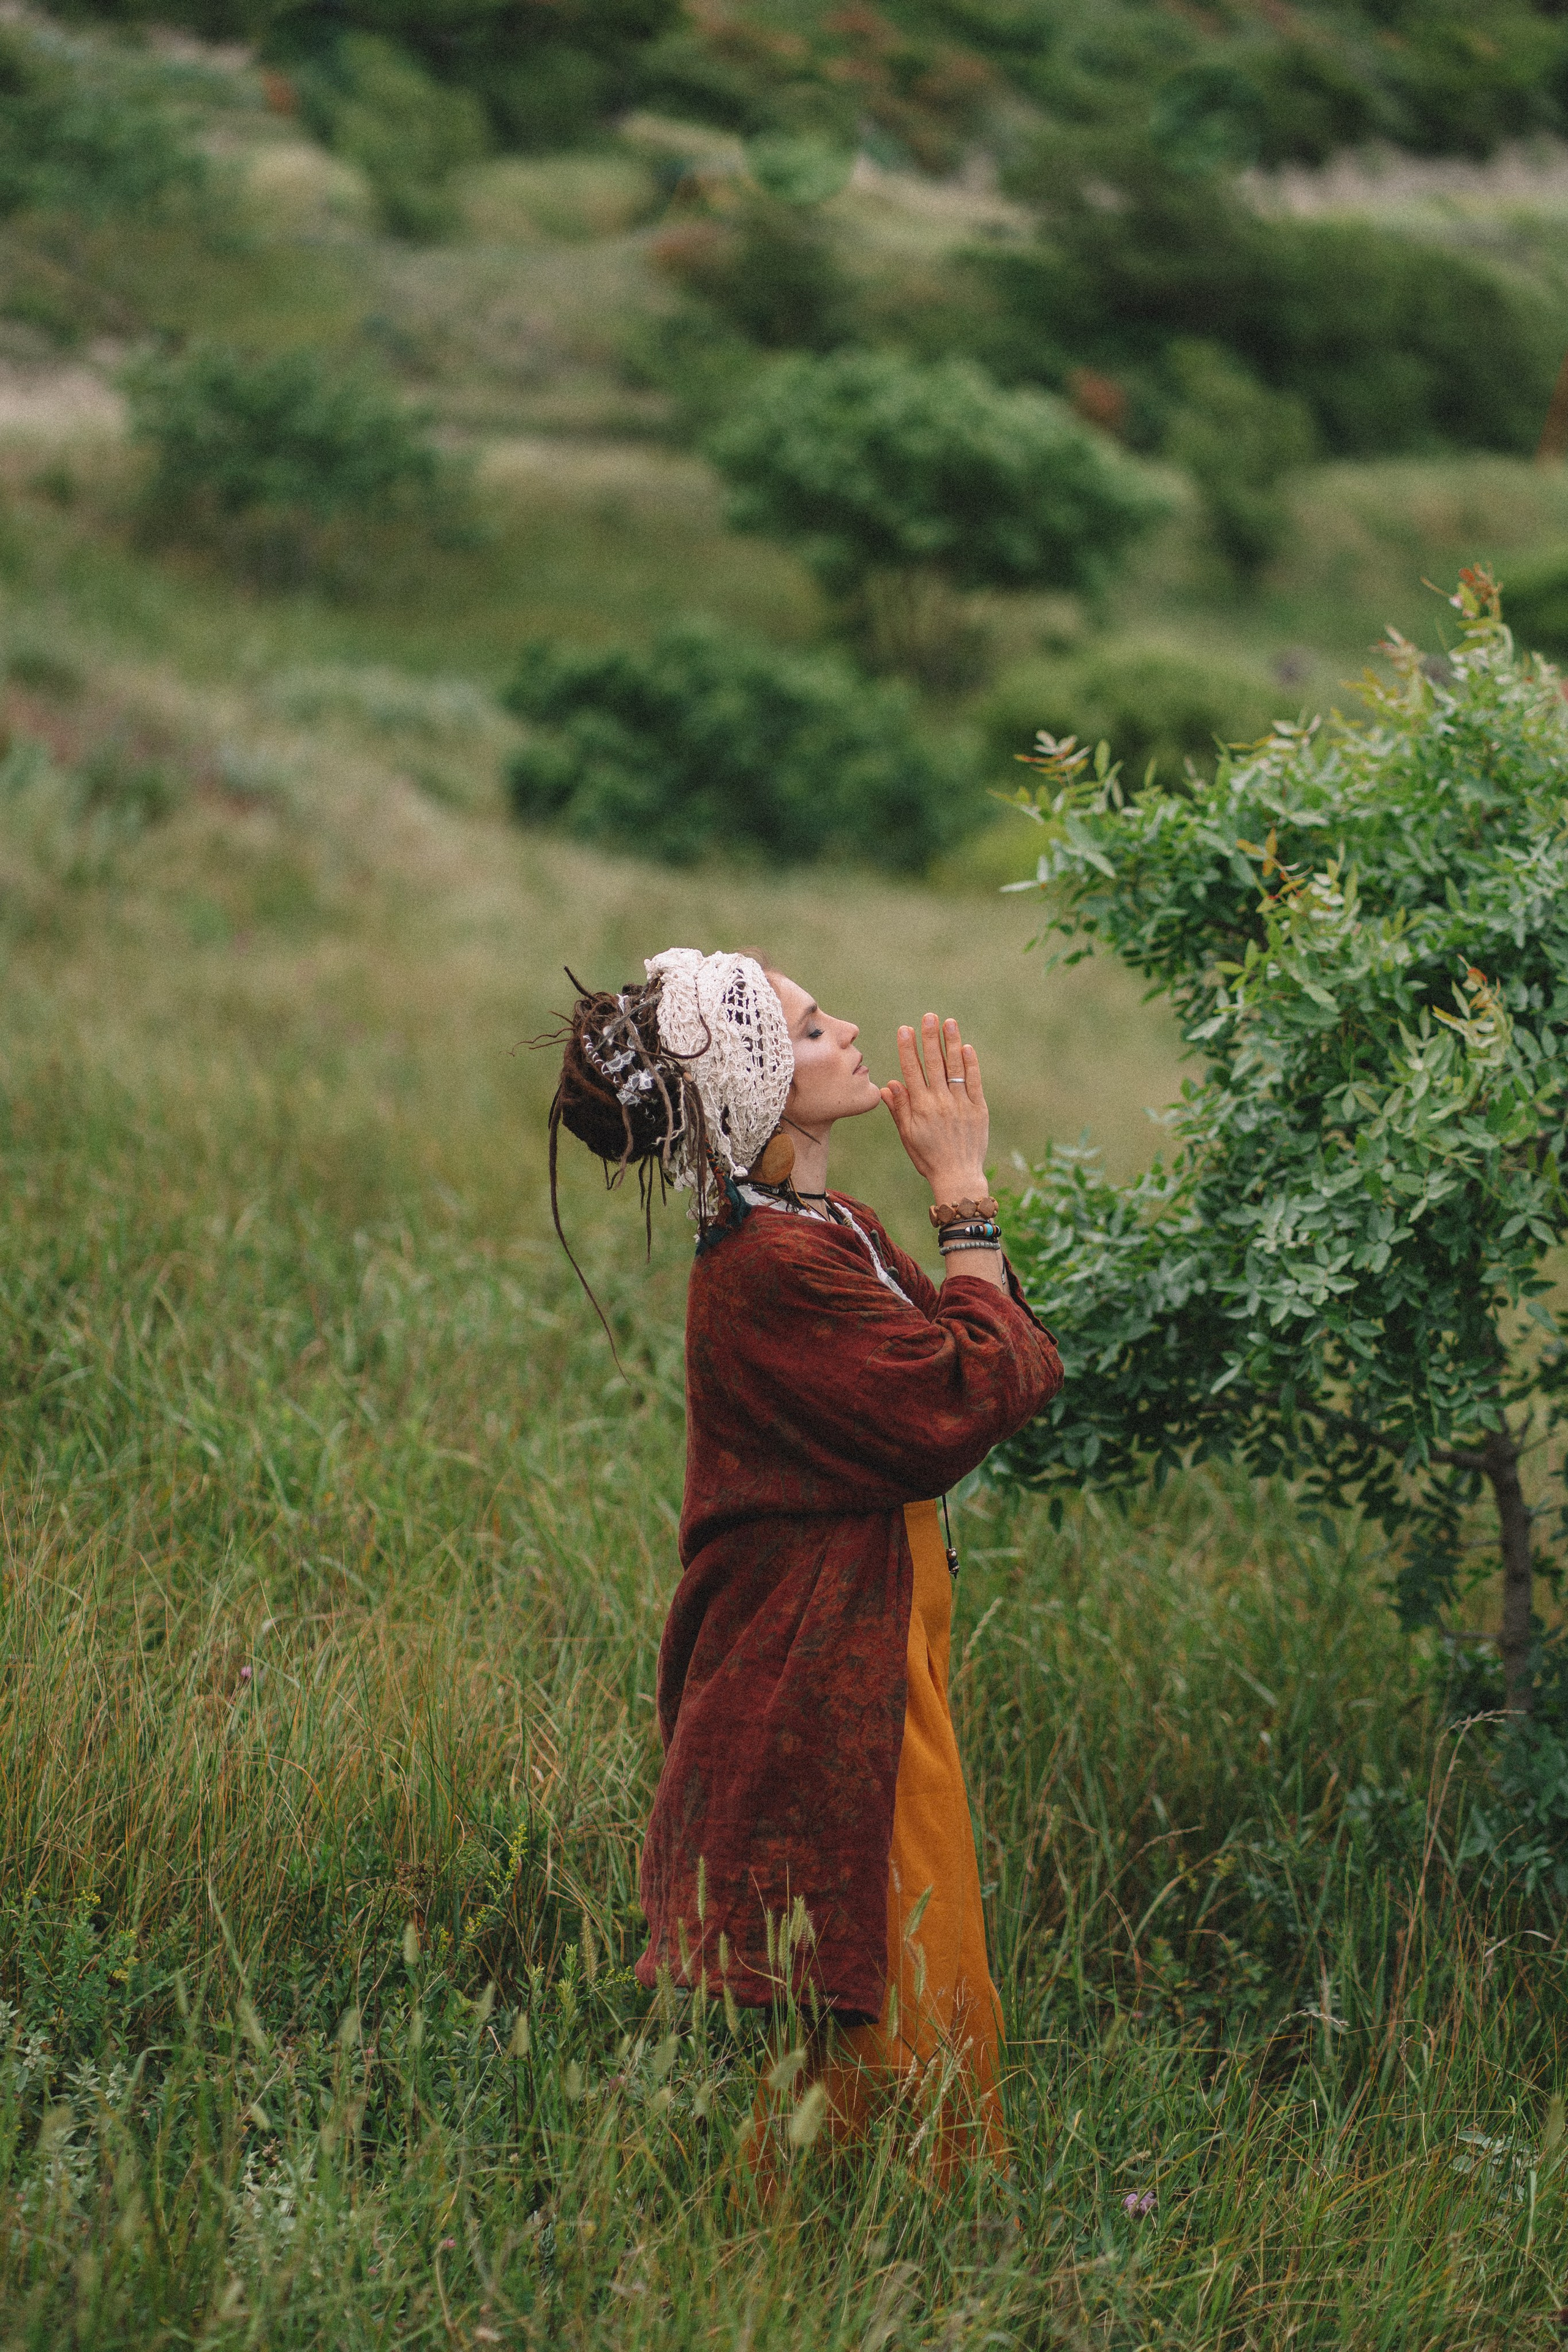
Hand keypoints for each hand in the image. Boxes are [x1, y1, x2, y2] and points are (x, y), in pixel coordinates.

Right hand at [879, 1013, 989, 1199]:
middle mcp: (940, 1102)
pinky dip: (971, 1064)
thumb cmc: (928, 1158)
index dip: (908, 1048)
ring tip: (949, 1022)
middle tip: (929, 1016)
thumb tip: (889, 1085)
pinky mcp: (978, 1109)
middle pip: (934, 1063)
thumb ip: (900, 1109)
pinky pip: (974, 1082)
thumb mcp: (908, 1135)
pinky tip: (967, 1048)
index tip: (905, 1029)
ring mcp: (961, 1104)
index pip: (911, 1070)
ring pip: (955, 1067)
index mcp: (920, 1107)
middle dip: (930, 1038)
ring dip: (951, 1043)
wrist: (957, 1177)